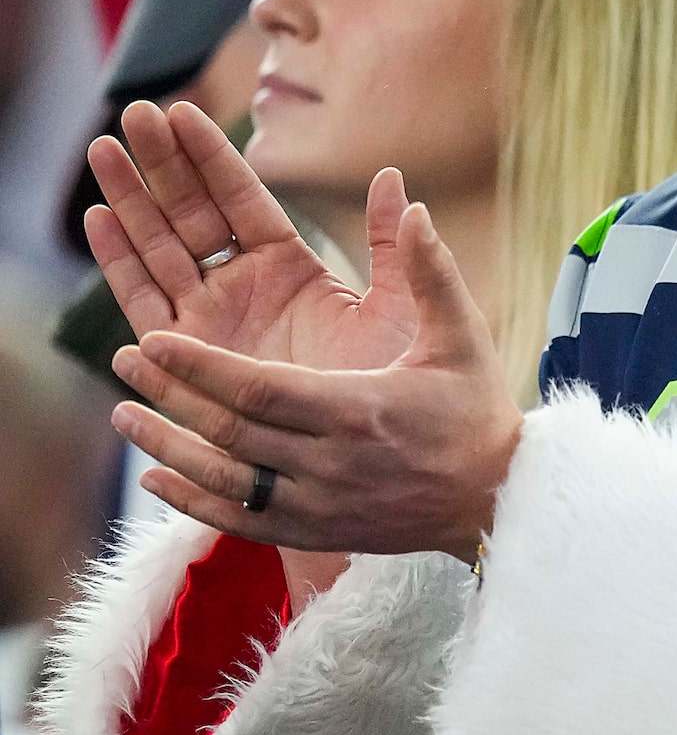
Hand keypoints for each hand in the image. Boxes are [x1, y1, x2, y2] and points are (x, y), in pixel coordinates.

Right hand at [86, 102, 418, 373]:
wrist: (379, 453)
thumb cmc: (397, 382)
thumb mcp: (403, 305)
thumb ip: (392, 244)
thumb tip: (396, 177)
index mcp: (292, 267)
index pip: (242, 198)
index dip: (211, 156)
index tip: (181, 110)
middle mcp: (245, 288)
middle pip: (192, 213)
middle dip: (160, 164)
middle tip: (132, 111)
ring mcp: (212, 320)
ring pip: (160, 247)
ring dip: (130, 199)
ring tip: (102, 148)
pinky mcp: (188, 356)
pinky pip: (146, 300)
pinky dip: (121, 260)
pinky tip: (99, 218)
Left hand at [108, 194, 522, 562]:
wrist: (496, 498)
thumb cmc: (477, 409)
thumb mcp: (462, 334)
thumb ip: (429, 269)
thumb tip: (414, 202)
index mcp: (360, 409)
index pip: (259, 389)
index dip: (200, 366)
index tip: (152, 340)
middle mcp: (331, 463)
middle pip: (229, 430)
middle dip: (170, 393)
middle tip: (125, 360)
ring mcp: (318, 504)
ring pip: (222, 479)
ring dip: (166, 447)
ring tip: (123, 413)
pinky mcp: (314, 532)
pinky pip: (236, 523)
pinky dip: (189, 503)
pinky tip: (154, 480)